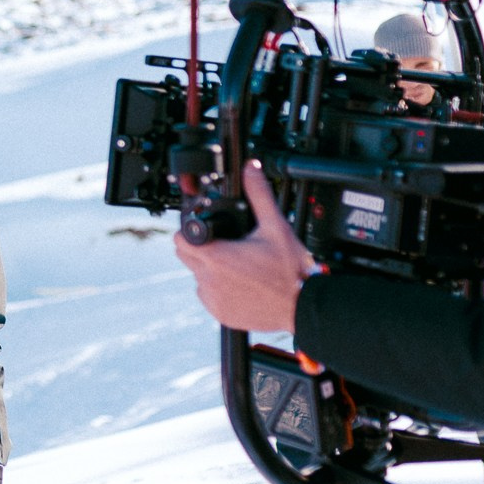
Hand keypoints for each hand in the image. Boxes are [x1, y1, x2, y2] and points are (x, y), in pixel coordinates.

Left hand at [173, 163, 317, 332]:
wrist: (303, 307)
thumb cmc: (290, 271)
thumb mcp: (275, 227)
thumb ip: (259, 194)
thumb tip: (251, 169)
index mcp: (216, 257)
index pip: (180, 240)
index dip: (189, 232)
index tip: (203, 231)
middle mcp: (208, 280)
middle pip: (186, 257)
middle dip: (200, 249)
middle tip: (225, 246)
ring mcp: (213, 300)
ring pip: (198, 277)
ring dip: (211, 270)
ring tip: (238, 265)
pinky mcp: (221, 314)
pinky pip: (209, 297)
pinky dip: (219, 289)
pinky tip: (241, 283)